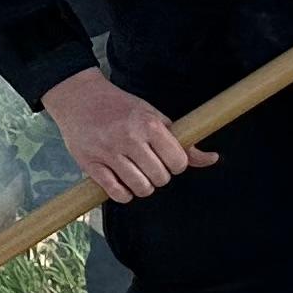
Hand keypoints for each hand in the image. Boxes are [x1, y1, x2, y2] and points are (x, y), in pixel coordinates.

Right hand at [42, 68, 217, 203]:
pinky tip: (122, 183)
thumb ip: (182, 142)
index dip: (176, 165)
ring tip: (136, 175)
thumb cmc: (120, 107)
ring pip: (140, 188)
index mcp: (149, 124)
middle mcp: (129, 137)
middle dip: (159, 177)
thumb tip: (212, 159)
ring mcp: (108, 151)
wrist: (79, 98)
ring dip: (142, 187)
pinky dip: (123, 194)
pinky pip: (116, 192)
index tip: (166, 159)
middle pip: (160, 178)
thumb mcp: (154, 116)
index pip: (178, 162)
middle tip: (149, 166)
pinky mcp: (90, 163)